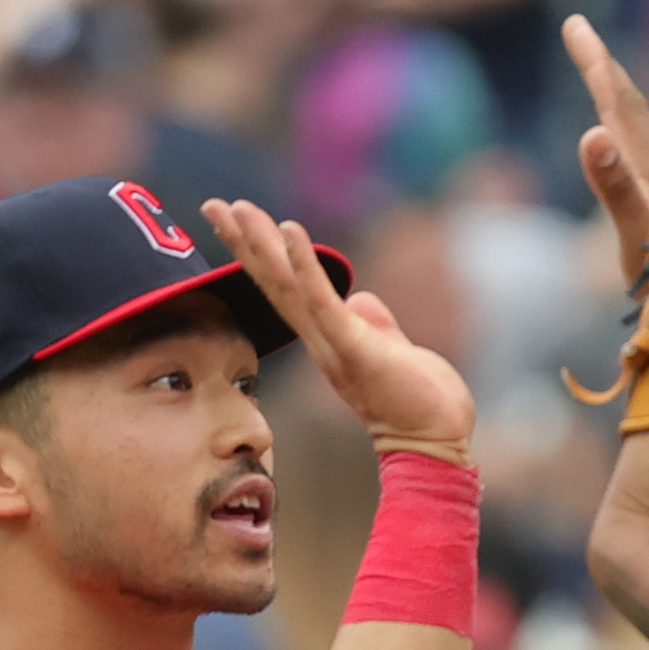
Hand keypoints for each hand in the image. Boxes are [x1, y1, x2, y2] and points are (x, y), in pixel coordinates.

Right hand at [203, 200, 474, 456]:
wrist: (435, 444)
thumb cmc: (420, 403)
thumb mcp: (394, 351)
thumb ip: (376, 324)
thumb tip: (360, 298)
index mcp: (330, 339)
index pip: (288, 289)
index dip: (263, 256)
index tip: (239, 221)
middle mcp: (321, 341)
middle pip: (275, 283)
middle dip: (243, 242)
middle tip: (213, 204)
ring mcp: (334, 344)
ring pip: (287, 287)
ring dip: (261, 246)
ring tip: (236, 210)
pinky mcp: (353, 347)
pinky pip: (321, 301)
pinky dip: (303, 264)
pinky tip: (288, 229)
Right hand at [563, 13, 648, 286]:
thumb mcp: (637, 234)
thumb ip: (615, 186)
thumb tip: (591, 133)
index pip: (619, 106)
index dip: (597, 64)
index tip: (574, 24)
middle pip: (628, 109)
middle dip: (601, 68)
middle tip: (576, 30)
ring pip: (638, 132)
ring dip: (616, 98)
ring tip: (600, 75)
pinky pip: (642, 161)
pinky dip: (626, 139)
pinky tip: (627, 146)